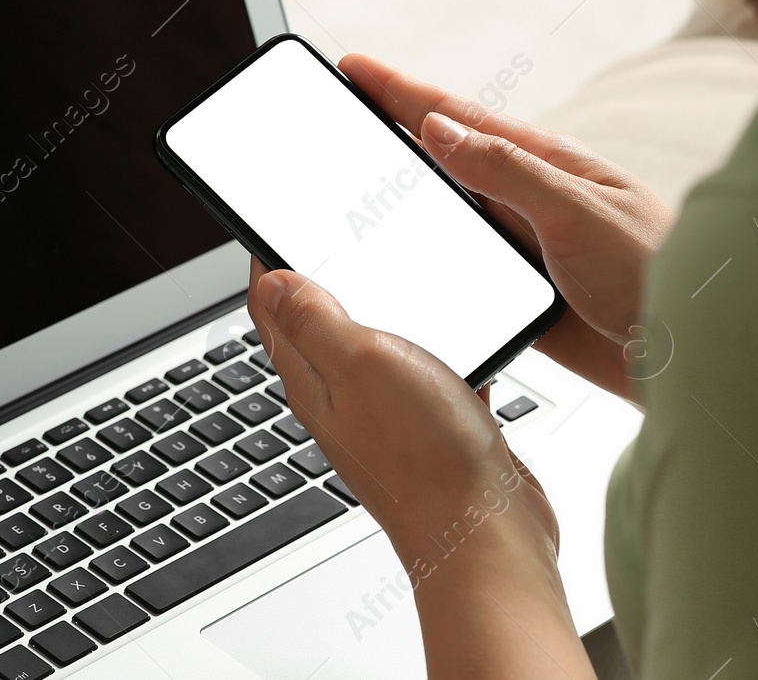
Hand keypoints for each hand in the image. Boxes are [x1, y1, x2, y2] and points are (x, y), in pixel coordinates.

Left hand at [247, 260, 595, 679]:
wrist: (487, 538)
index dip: (270, 257)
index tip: (279, 220)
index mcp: (312, 377)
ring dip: (385, 306)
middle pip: (318, 322)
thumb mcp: (360, 361)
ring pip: (376, 346)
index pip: (272, 307)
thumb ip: (316, 318)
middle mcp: (344, 397)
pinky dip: (438, 344)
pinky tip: (463, 331)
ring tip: (399, 266)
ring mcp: (389, 415)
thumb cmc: (426, 458)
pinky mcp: (434, 427)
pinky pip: (429, 372)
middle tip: (337, 233)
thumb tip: (272, 278)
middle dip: (323, 274)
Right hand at [340, 53, 673, 401]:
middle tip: (344, 106)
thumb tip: (440, 129)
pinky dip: (428, 257)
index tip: (355, 66)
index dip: (401, 91)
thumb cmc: (657, 272)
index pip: (456, 117)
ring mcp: (525, 246)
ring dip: (406, 192)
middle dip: (392, 129)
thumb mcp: (577, 211)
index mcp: (545, 164)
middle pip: (445, 157)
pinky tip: (402, 257)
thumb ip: (509, 171)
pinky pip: (463, 269)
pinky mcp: (523, 296)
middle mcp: (530, 199)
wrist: (691, 355)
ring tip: (359, 171)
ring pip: (449, 212)